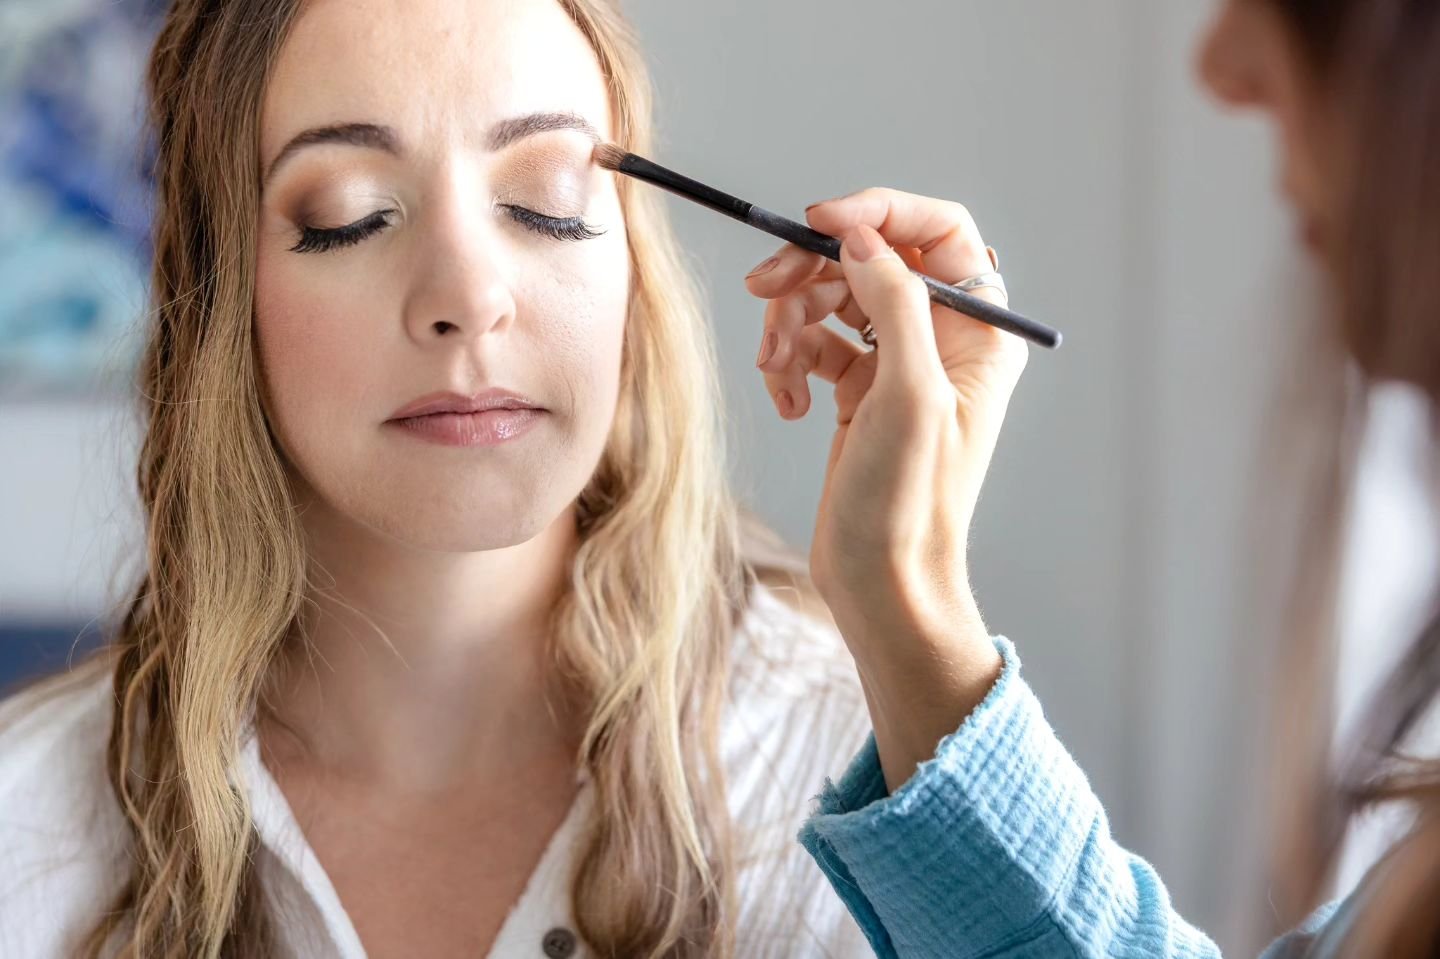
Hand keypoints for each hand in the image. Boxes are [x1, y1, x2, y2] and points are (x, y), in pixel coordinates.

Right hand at [744, 187, 1027, 788]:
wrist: (882, 584)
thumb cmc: (907, 504)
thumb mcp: (907, 396)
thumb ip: (892, 304)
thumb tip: (861, 236)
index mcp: (978, 332)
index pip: (938, 232)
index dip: (879, 213)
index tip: (817, 222)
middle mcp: (942, 340)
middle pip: (870, 259)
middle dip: (812, 271)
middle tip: (762, 289)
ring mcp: (896, 364)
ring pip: (832, 299)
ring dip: (790, 324)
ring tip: (775, 372)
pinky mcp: (857, 391)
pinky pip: (814, 344)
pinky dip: (789, 363)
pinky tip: (787, 402)